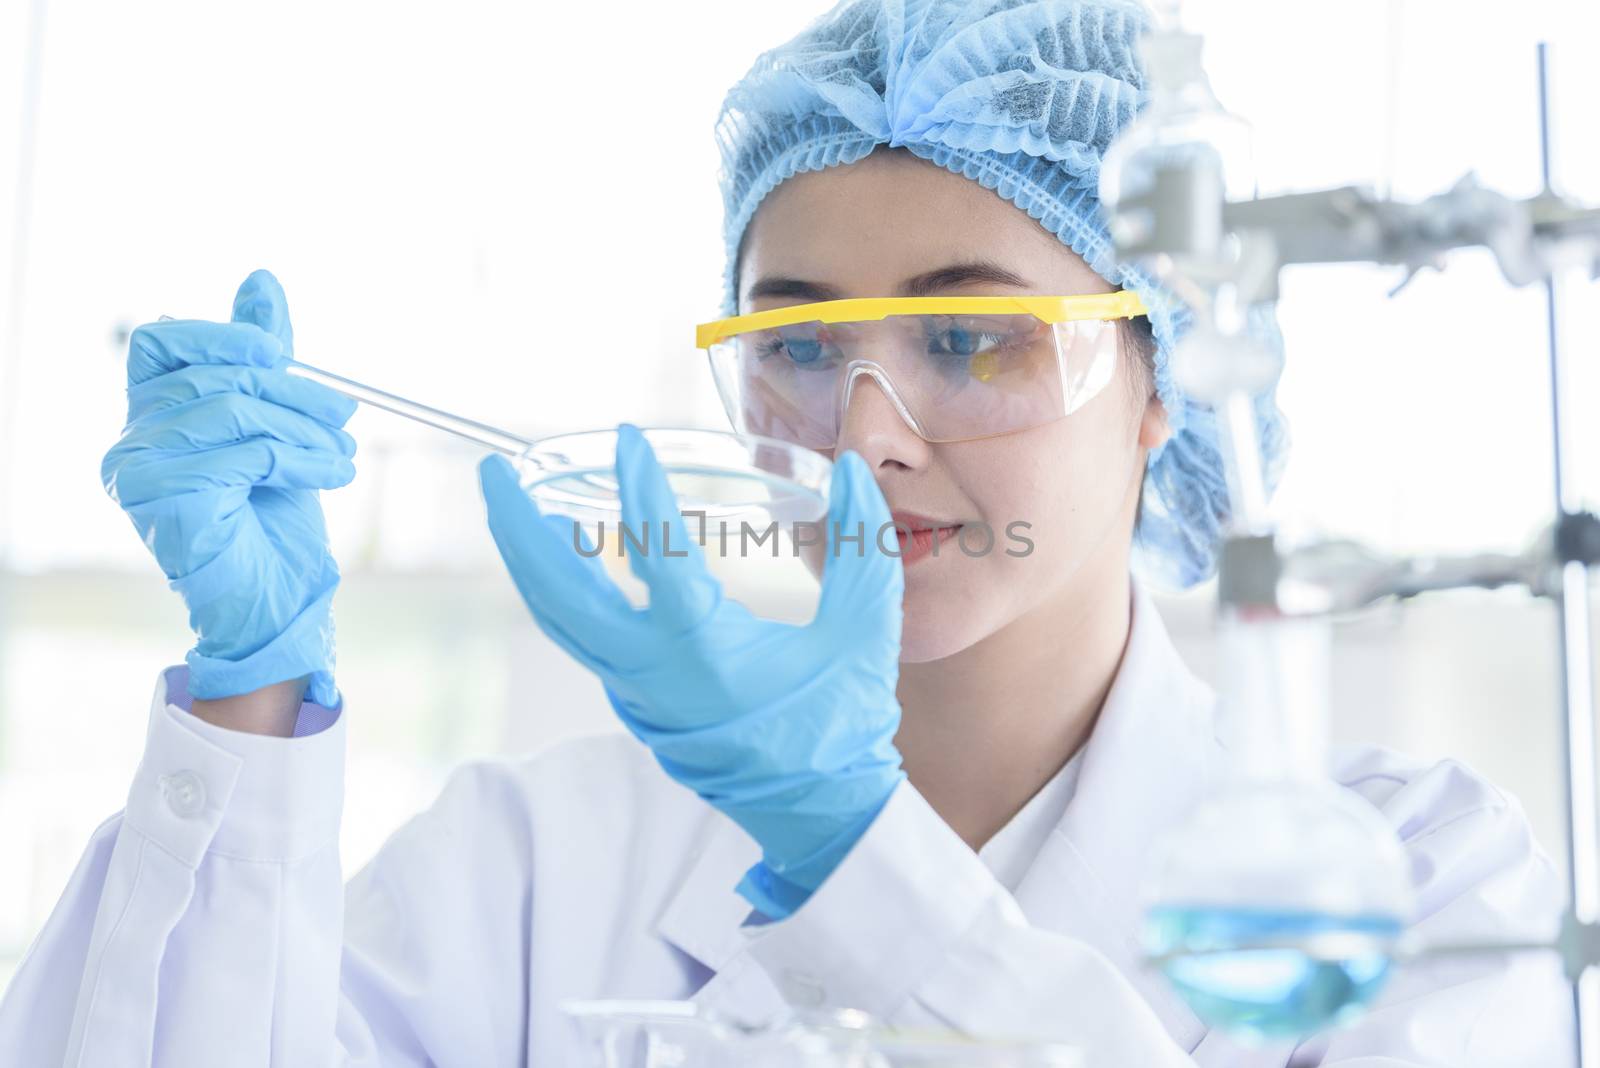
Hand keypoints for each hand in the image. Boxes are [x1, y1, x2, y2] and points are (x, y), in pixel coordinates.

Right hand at [101, 270, 356, 706]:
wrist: (276, 602)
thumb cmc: (272, 519)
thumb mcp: (276, 424)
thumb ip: (262, 359)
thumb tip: (261, 281)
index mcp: (149, 416)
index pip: (159, 342)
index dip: (221, 335)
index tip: (279, 350)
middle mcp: (131, 440)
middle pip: (212, 374)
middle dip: (293, 390)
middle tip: (345, 415)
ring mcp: (139, 471)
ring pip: (232, 410)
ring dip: (305, 428)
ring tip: (343, 452)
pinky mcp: (164, 500)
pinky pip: (243, 453)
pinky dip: (302, 459)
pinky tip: (333, 474)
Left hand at [479, 425, 905, 918]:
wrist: (820, 814)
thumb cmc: (841, 725)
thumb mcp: (865, 633)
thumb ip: (861, 549)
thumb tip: (851, 472)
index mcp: (708, 657)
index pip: (658, 561)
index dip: (640, 495)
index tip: (627, 439)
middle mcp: (654, 678)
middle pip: (560, 598)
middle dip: (519, 529)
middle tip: (495, 469)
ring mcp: (636, 695)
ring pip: (559, 620)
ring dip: (529, 558)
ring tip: (514, 500)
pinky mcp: (635, 703)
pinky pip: (580, 638)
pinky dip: (558, 590)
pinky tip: (561, 553)